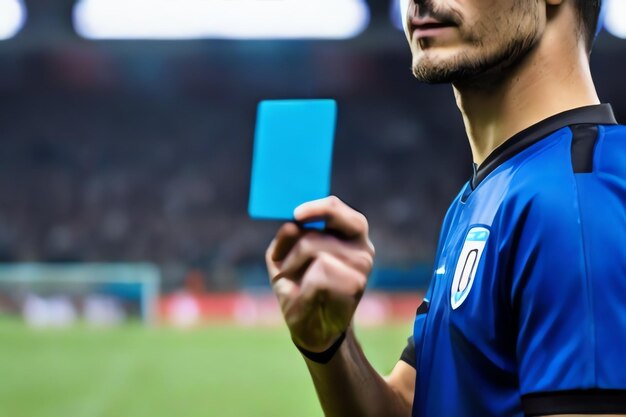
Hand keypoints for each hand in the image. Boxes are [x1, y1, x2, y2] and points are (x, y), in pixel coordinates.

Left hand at [266, 196, 374, 352]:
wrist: (313, 327)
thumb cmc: (299, 286)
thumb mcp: (284, 258)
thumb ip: (286, 238)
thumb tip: (292, 225)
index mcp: (349, 233)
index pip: (335, 208)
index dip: (315, 207)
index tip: (295, 215)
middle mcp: (361, 246)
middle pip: (316, 233)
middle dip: (293, 250)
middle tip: (285, 267)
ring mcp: (362, 266)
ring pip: (314, 250)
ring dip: (294, 268)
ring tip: (296, 284)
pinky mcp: (356, 285)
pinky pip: (318, 275)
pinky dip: (303, 287)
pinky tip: (308, 297)